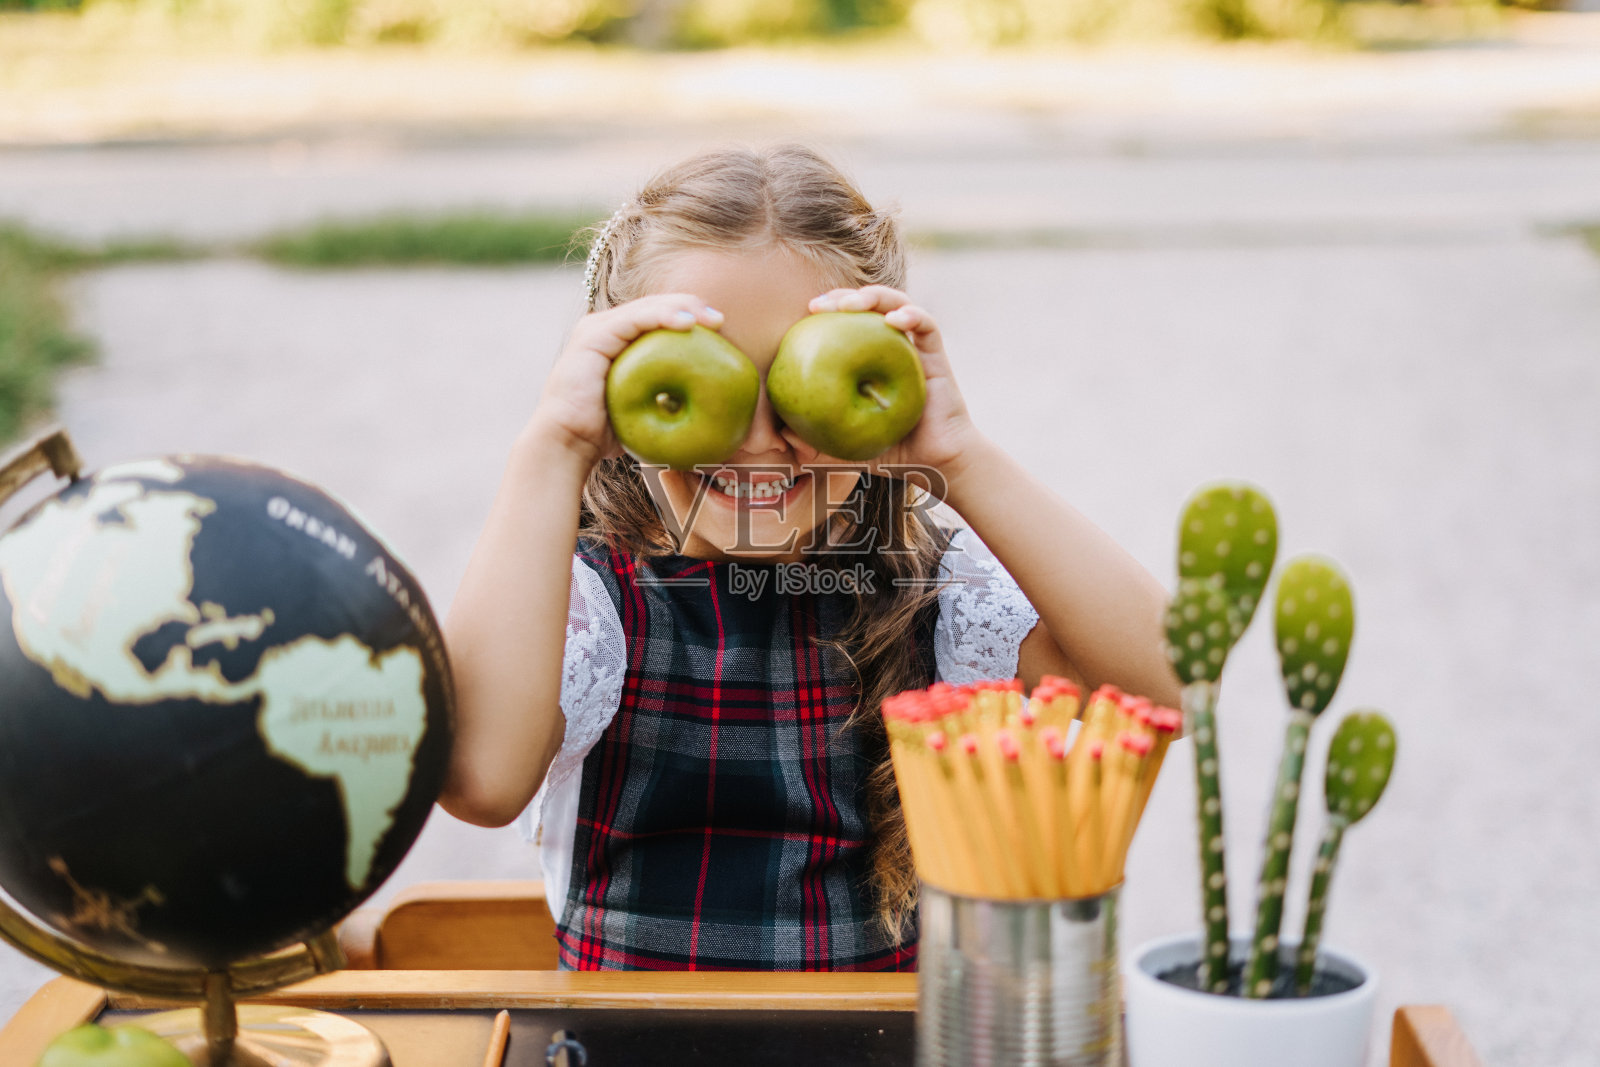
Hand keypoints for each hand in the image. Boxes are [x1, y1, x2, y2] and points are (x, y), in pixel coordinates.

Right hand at [528, 295, 724, 468]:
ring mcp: (597, 328)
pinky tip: (688, 323)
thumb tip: (696, 405)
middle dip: (693, 307)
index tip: (721, 331)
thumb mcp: (641, 409)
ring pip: (648, 307)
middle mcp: (606, 328)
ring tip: (713, 318)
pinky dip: (663, 317)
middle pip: (656, 306)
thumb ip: (663, 398)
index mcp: (617, 340)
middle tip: (721, 320)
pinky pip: (635, 319)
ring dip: (684, 308)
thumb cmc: (603, 434)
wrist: (567, 443)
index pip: (658, 317)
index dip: (691, 316)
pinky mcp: (593, 335)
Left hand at [806, 286, 978, 489]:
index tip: (807, 312)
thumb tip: (783, 436)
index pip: (846, 323)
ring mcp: (914, 347)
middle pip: (867, 305)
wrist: (935, 463)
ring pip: (896, 303)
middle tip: (819, 305)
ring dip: (874, 296)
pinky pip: (927, 325)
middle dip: (843, 296)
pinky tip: (895, 320)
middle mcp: (891, 346)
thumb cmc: (892, 453)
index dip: (827, 310)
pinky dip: (912, 315)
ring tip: (852, 304)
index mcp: (869, 359)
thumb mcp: (846, 447)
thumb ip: (816, 444)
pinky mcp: (936, 354)